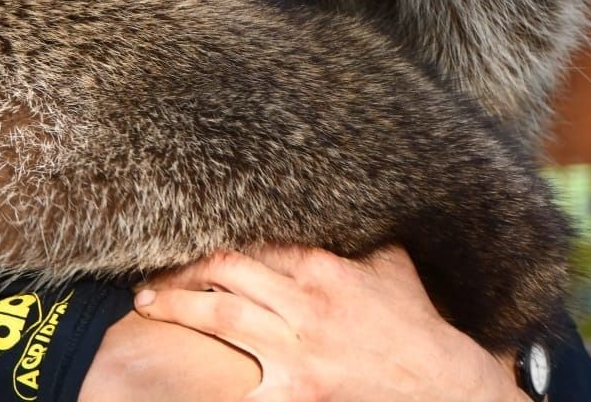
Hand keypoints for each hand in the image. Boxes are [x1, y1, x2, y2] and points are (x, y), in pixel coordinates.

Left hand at [133, 245, 524, 401]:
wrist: (442, 385)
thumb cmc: (414, 323)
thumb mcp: (389, 266)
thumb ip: (352, 238)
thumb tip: (333, 207)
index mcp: (322, 267)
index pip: (253, 243)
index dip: (213, 241)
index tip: (186, 240)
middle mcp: (304, 303)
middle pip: (225, 272)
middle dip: (183, 270)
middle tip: (152, 273)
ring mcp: (298, 350)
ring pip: (221, 317)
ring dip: (179, 307)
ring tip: (148, 304)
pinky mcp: (297, 391)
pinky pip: (241, 387)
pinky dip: (213, 383)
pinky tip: (178, 381)